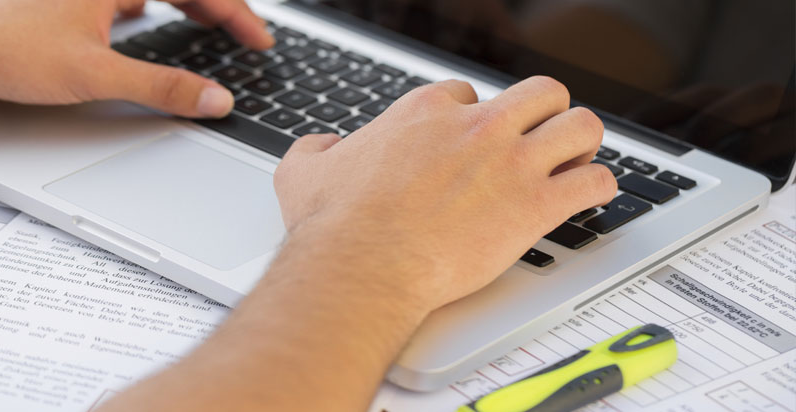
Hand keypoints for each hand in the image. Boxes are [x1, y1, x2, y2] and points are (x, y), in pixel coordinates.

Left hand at [0, 0, 271, 116]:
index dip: (236, 14)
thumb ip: (162, 88)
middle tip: (246, 36)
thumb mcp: (97, 75)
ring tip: (210, 22)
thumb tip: (213, 99)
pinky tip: (145, 15)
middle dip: (218, 7)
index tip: (257, 41)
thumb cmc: (7, 51)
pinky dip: (146, 3)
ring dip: (185, 1)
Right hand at [273, 77, 616, 311]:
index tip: (475, 139)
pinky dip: (599, 187)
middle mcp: (476, 127)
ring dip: (582, 141)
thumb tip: (320, 147)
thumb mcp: (303, 172)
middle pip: (539, 93)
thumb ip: (313, 150)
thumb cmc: (336, 224)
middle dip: (543, 113)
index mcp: (426, 113)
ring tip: (575, 160)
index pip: (469, 92)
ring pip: (580, 124)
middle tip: (538, 138)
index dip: (475, 115)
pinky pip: (595, 180)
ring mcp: (510, 163)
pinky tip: (591, 196)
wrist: (363, 266)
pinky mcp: (534, 204)